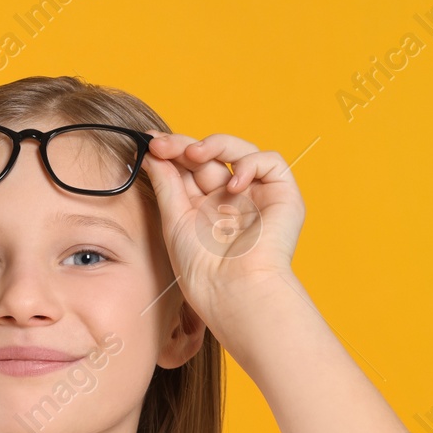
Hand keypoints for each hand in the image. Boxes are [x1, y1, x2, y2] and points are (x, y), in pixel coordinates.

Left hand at [141, 133, 305, 328]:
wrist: (233, 291)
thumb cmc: (202, 268)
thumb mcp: (174, 220)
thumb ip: (166, 183)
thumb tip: (152, 152)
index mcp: (206, 207)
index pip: (190, 167)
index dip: (173, 151)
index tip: (150, 141)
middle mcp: (231, 199)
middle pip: (211, 156)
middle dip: (186, 145)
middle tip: (164, 145)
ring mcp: (257, 195)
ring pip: (240, 151)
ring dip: (214, 145)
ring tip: (194, 154)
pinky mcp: (282, 196)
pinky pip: (270, 162)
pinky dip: (250, 163)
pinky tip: (233, 184)